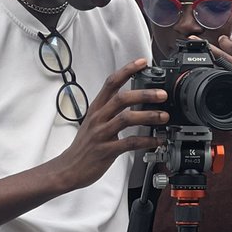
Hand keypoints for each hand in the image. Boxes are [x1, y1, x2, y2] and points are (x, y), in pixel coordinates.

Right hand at [57, 58, 167, 190]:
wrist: (68, 168)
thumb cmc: (84, 146)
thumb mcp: (93, 122)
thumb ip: (110, 111)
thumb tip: (133, 102)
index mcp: (96, 108)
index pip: (111, 82)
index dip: (127, 70)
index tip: (143, 62)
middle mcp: (98, 118)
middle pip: (122, 98)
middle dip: (144, 94)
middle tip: (162, 94)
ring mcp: (102, 134)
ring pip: (126, 118)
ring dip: (149, 116)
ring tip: (164, 116)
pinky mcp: (106, 150)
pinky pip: (129, 143)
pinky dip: (146, 141)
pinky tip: (156, 140)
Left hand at [213, 36, 231, 145]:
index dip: (227, 42)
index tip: (222, 38)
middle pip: (226, 60)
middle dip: (213, 50)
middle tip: (205, 45)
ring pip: (223, 74)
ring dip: (213, 65)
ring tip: (206, 59)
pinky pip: (227, 88)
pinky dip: (219, 81)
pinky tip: (212, 76)